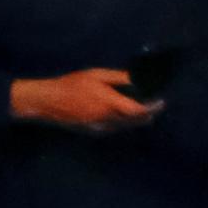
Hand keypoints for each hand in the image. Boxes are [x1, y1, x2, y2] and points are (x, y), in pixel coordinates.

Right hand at [10, 68, 159, 131]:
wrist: (46, 102)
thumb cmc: (71, 84)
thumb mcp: (96, 75)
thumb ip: (119, 78)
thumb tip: (138, 79)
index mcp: (109, 104)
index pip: (139, 111)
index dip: (153, 107)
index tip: (161, 101)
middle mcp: (108, 120)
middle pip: (137, 121)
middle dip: (148, 113)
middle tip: (155, 103)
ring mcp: (101, 128)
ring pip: (127, 126)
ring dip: (137, 119)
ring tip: (142, 106)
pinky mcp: (94, 132)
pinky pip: (116, 128)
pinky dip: (124, 122)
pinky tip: (123, 112)